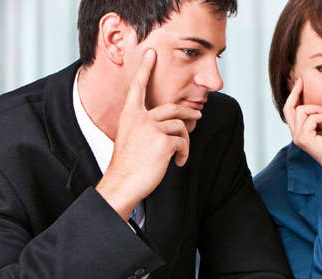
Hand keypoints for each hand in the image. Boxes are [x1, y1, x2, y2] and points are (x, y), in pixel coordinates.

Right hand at [96, 49, 201, 219]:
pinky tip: (177, 163)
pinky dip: (183, 153)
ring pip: (181, 126)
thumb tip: (175, 123)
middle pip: (173, 108)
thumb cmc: (128, 164)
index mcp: (130, 114)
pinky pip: (183, 142)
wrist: (122, 182)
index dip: (145, 69)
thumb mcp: (133, 139)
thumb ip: (148, 127)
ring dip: (185, 142)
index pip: (138, 87)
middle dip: (189, 112)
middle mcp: (140, 117)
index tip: (150, 53)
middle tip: (198, 116)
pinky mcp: (163, 141)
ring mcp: (152, 128)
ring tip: (179, 155)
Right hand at [284, 79, 321, 192]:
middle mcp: (296, 134)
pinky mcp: (304, 138)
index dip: (294, 95)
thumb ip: (320, 116)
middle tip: (302, 82)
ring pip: (301, 110)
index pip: (291, 110)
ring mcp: (298, 137)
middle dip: (295, 93)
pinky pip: (311, 118)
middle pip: (288, 108)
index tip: (300, 82)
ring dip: (318, 109)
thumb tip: (319, 102)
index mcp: (300, 131)